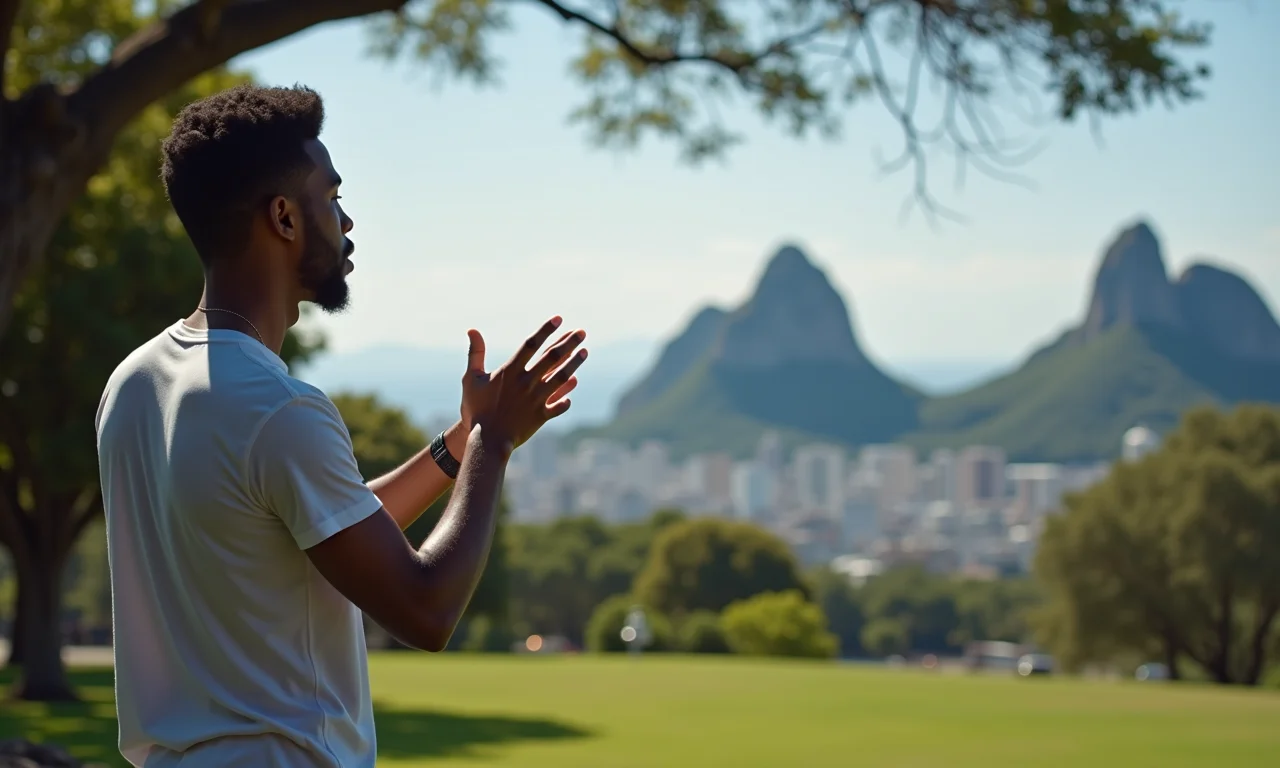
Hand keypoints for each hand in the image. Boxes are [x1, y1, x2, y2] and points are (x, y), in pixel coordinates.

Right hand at [460, 316, 587, 449]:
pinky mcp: (541, 416)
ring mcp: (536, 399)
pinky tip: (573, 387)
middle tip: (582, 332)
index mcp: (510, 372)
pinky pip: (559, 405)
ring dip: (574, 363)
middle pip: (552, 358)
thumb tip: (472, 329)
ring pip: (561, 378)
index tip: (559, 319)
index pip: (531, 345)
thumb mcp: (471, 379)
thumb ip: (475, 353)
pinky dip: (566, 396)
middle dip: (568, 343)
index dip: (545, 331)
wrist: (486, 440)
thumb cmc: (476, 409)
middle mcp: (526, 383)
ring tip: (585, 352)